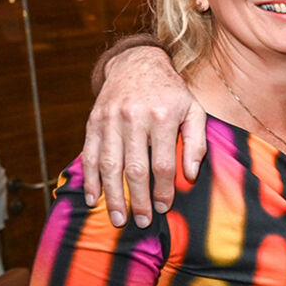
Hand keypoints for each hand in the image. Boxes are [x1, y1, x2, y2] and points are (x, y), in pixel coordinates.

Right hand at [81, 45, 204, 228]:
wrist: (137, 63)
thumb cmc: (171, 92)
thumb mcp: (194, 110)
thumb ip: (196, 141)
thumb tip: (191, 174)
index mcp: (163, 116)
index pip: (162, 163)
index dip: (164, 189)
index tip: (165, 208)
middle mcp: (134, 118)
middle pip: (135, 168)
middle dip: (138, 199)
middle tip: (142, 222)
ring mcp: (111, 119)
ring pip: (109, 165)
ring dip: (112, 195)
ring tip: (118, 218)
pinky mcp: (94, 121)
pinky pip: (89, 154)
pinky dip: (89, 179)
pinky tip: (93, 198)